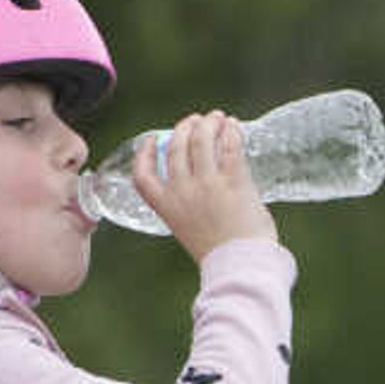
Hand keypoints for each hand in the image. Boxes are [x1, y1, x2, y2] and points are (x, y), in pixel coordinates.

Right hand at [131, 112, 278, 261]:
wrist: (241, 266)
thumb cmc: (221, 253)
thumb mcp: (190, 229)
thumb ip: (190, 204)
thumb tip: (203, 176)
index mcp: (167, 207)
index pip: (143, 175)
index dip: (145, 154)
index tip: (153, 140)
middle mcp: (183, 192)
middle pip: (176, 148)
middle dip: (185, 128)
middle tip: (197, 121)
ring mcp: (208, 184)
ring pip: (201, 140)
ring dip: (209, 123)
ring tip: (217, 117)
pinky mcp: (234, 180)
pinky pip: (229, 146)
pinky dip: (231, 131)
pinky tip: (233, 125)